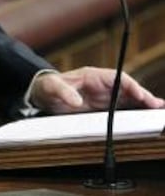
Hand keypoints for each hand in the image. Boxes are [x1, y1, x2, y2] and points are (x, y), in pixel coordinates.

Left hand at [30, 66, 164, 113]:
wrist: (42, 94)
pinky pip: (122, 109)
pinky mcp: (103, 108)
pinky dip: (135, 113)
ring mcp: (104, 96)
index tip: (141, 96)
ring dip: (143, 105)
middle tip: (157, 107)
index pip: (118, 78)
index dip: (131, 86)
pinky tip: (145, 118)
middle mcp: (102, 85)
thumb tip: (76, 101)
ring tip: (158, 112)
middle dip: (144, 97)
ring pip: (129, 99)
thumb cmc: (48, 87)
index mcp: (93, 76)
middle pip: (128, 89)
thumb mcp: (52, 88)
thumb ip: (63, 92)